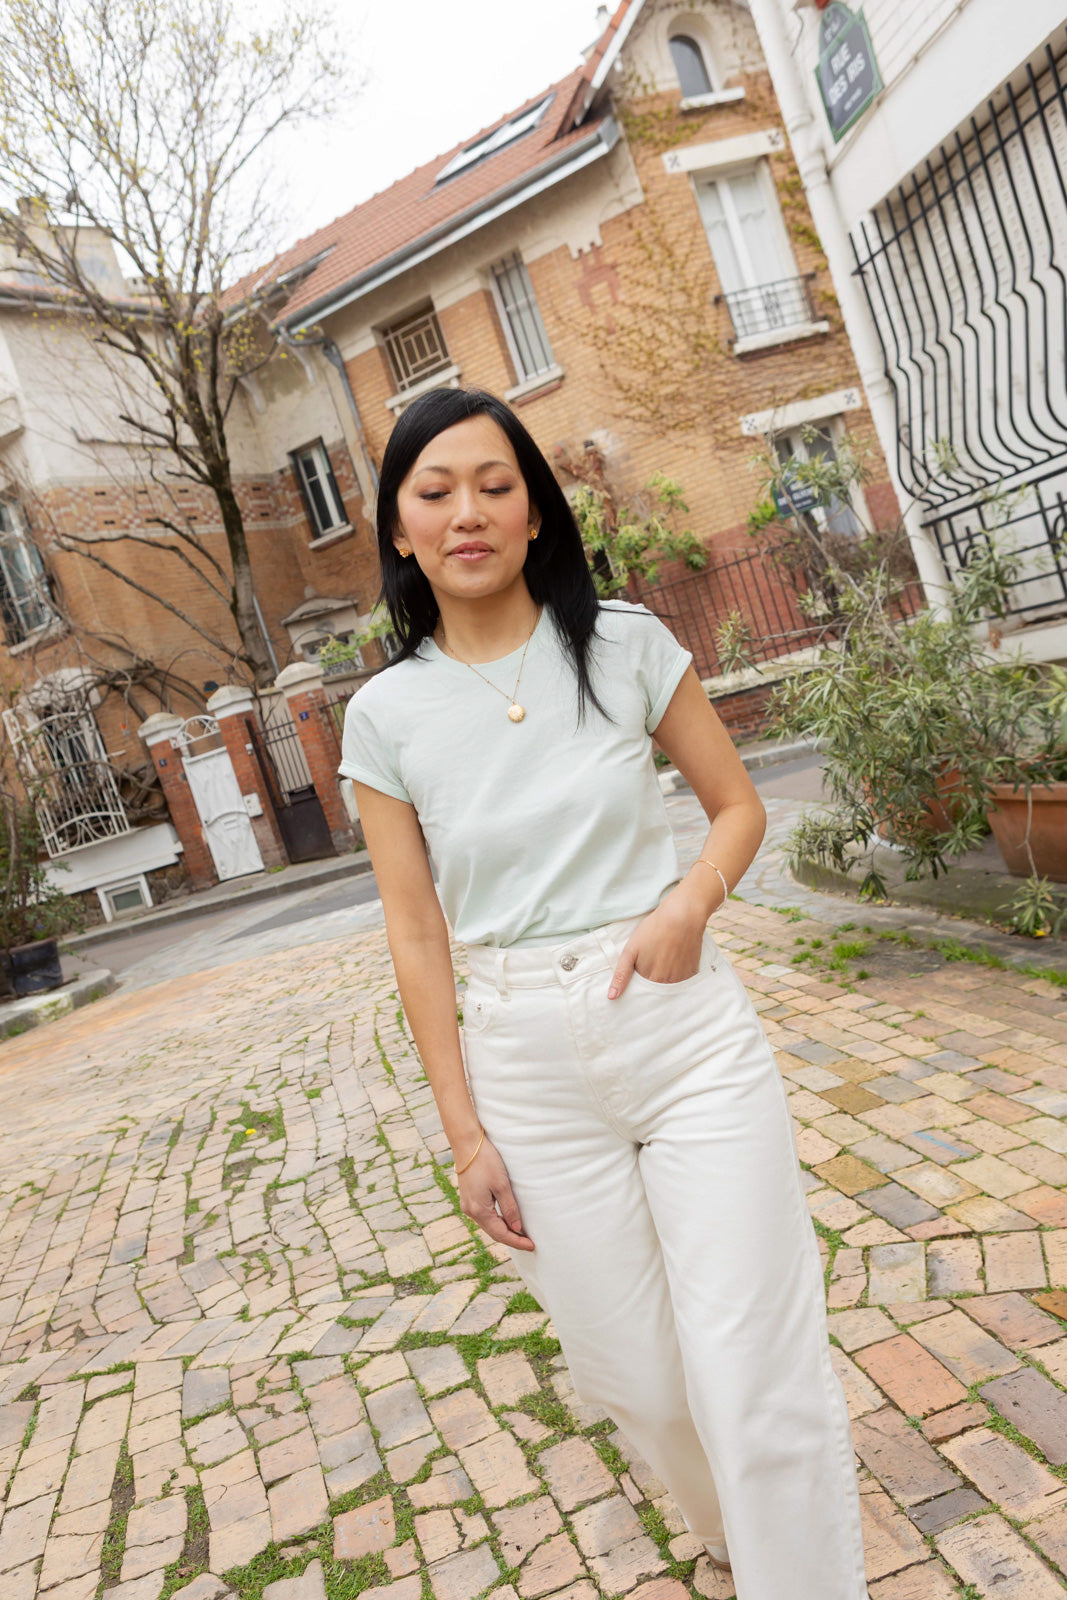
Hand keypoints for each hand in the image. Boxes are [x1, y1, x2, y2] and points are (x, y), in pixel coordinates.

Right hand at [456, 1135, 534, 1251]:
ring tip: (520, 1234)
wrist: (467, 1144)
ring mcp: (467, 1205)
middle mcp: (470, 1211)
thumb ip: (510, 1208)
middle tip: (529, 1243)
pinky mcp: (468, 1198)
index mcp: (478, 1210)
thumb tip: (516, 1228)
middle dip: (511, 1238)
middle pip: (493, 1232)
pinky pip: (484, 1216)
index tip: (532, 1246)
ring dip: (504, 1230)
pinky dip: (496, 1221)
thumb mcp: (502, 1185)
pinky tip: (506, 1219)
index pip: (500, 1234)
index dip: (517, 1241)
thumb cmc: (486, 1161)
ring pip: (488, 1225)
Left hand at [607, 886, 705, 997]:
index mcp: (651, 980)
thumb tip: (611, 997)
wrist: (681, 916)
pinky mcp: (693, 971)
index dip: (638, 982)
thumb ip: (621, 975)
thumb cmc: (653, 930)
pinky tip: (674, 957)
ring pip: (669, 984)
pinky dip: (677, 972)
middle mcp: (668, 983)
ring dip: (665, 976)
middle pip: (656, 988)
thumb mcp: (630, 951)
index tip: (639, 971)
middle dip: (651, 979)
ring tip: (663, 957)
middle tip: (652, 959)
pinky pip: (682, 979)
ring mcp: (682, 978)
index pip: (642, 992)